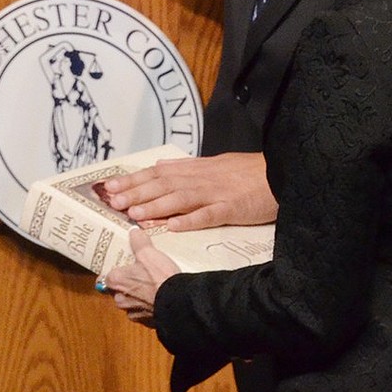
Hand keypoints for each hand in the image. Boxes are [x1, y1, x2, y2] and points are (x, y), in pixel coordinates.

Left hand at [101, 152, 276, 230]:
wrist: (280, 173)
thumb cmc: (247, 171)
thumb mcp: (214, 163)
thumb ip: (187, 166)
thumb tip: (162, 164)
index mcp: (195, 169)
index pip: (158, 173)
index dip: (134, 180)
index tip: (111, 188)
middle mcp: (201, 179)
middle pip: (164, 185)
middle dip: (138, 193)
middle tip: (115, 202)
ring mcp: (216, 193)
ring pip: (181, 199)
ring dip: (157, 206)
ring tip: (136, 214)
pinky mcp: (232, 208)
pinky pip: (208, 215)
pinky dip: (190, 220)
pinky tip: (173, 227)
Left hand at [105, 227, 180, 326]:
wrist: (179, 302)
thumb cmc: (159, 278)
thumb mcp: (148, 252)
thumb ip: (138, 241)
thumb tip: (134, 232)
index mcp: (116, 281)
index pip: (102, 278)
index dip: (108, 272)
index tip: (114, 266)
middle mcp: (121, 299)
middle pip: (116, 290)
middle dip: (124, 283)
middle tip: (134, 272)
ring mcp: (133, 312)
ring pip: (129, 302)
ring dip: (136, 295)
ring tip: (148, 284)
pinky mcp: (146, 321)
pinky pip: (143, 311)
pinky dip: (148, 305)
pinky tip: (157, 296)